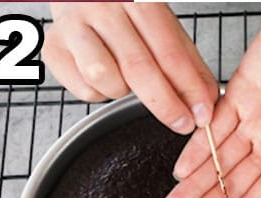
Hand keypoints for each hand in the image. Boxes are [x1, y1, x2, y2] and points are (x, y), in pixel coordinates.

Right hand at [44, 3, 217, 132]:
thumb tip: (206, 100)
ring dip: (123, 92)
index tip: (202, 111)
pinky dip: (100, 92)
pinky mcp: (54, 48)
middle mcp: (102, 7)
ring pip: (106, 80)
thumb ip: (185, 60)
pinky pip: (84, 89)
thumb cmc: (121, 10)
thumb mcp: (160, 24)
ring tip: (126, 80)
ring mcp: (74, 28)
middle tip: (181, 122)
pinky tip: (104, 76)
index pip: (168, 48)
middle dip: (165, 103)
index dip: (188, 85)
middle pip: (138, 67)